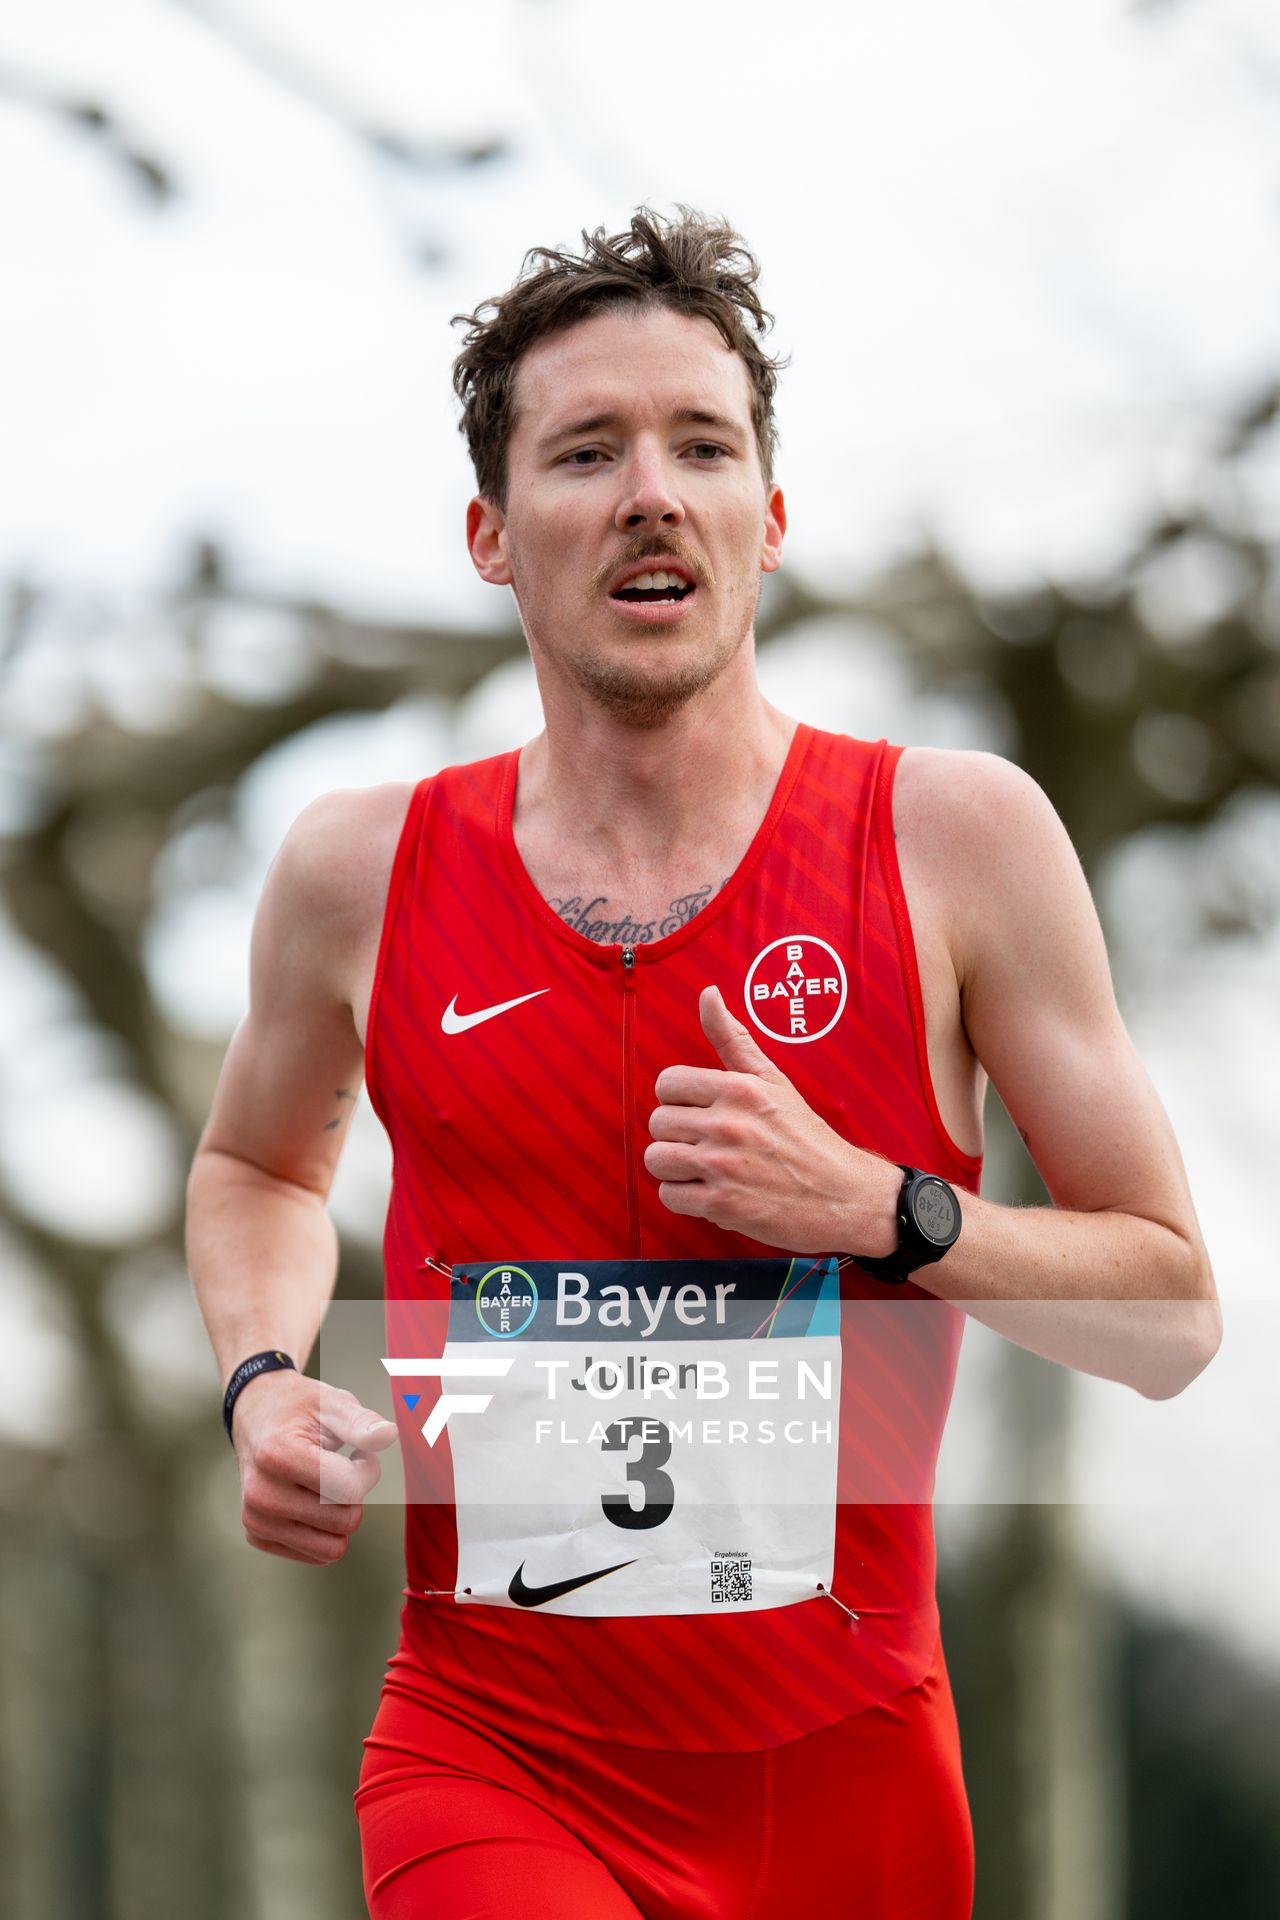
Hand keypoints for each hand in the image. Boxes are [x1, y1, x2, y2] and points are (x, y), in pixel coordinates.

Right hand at [231, 1369, 398, 1565]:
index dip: (368, 1470)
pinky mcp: (257, 1536)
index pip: (349, 1489)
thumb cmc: (298, 1407)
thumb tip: (390, 1434)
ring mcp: (256, 1519)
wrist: (255, 1415)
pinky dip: (324, 1530)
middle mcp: (261, 1494)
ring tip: (328, 1483)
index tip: (360, 1452)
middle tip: (343, 1465)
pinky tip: (312, 1498)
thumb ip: (362, 1422)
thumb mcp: (333, 1403)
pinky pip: (316, 1555)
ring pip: (332, 1548)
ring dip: (341, 1516)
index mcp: (278, 1456)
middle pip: (345, 1521)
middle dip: (355, 1494)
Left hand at [644, 985, 901, 1253]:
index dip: (679, 1100)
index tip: (699, 1112)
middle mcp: (727, 1124)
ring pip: (657, 1159)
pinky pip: (669, 1196)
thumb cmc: (806, 1137)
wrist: (843, 1195)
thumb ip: (732, 1038)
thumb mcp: (773, 1080)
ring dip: (676, 1168)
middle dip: (678, 1135)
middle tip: (707, 1144)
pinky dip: (685, 1197)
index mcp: (737, 1089)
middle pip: (658, 1123)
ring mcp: (722, 1166)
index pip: (667, 1083)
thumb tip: (708, 992)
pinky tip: (712, 1192)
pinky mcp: (721, 1205)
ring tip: (705, 1169)